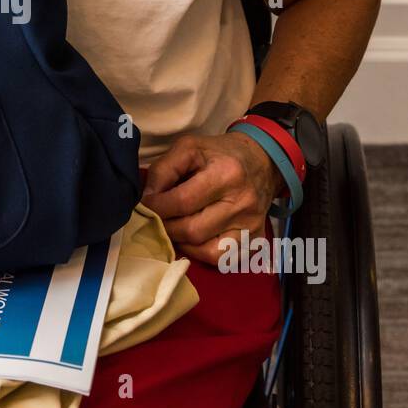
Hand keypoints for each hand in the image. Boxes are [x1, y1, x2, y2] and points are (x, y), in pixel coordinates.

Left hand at [140, 130, 285, 264]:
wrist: (261, 161)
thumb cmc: (219, 154)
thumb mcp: (188, 147)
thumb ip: (163, 170)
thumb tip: (147, 199)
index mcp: (226, 173)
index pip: (182, 202)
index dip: (157, 207)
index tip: (146, 205)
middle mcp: (242, 202)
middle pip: (192, 230)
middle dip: (167, 227)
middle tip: (157, 219)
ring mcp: (251, 224)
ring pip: (206, 250)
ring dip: (182, 242)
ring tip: (174, 228)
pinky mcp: (255, 239)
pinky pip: (223, 260)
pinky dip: (201, 254)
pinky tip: (193, 240)